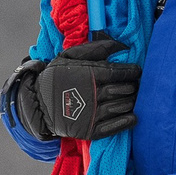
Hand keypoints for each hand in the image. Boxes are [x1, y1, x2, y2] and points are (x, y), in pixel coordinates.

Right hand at [9, 36, 140, 141]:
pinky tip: (133, 117)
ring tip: (134, 98)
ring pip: (120, 106)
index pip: (118, 72)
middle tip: (138, 85)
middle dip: (133, 86)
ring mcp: (91, 114)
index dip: (132, 71)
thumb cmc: (56, 77)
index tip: (137, 71)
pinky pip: (113, 127)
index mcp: (88, 74)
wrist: (37, 104)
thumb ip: (95, 48)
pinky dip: (126, 122)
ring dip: (131, 102)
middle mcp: (91, 94)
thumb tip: (121, 45)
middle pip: (123, 89)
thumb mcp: (69, 56)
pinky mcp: (89, 130)